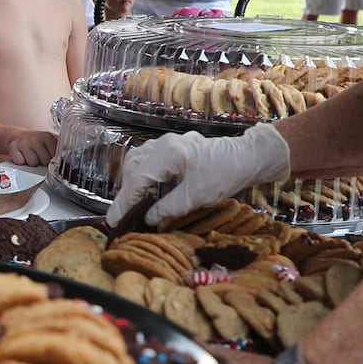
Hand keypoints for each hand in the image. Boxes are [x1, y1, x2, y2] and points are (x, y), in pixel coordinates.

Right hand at [6, 130, 56, 166]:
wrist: (17, 136)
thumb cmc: (34, 143)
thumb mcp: (48, 143)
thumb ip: (57, 150)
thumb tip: (65, 161)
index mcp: (48, 137)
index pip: (55, 156)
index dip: (52, 160)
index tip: (48, 156)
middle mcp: (36, 138)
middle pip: (44, 161)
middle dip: (41, 162)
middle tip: (37, 156)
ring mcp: (24, 142)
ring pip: (33, 163)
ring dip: (31, 163)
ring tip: (29, 156)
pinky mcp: (13, 147)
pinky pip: (21, 162)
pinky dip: (21, 162)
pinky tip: (22, 156)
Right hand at [105, 123, 291, 227]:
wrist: (248, 158)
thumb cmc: (226, 174)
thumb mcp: (196, 197)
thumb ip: (168, 208)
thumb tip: (147, 218)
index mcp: (169, 154)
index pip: (137, 180)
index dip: (123, 203)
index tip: (114, 221)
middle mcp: (164, 144)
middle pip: (133, 167)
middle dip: (125, 193)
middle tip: (122, 216)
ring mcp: (169, 143)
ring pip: (138, 160)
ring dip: (132, 182)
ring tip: (131, 204)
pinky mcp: (174, 147)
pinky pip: (149, 158)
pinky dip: (142, 174)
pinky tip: (145, 189)